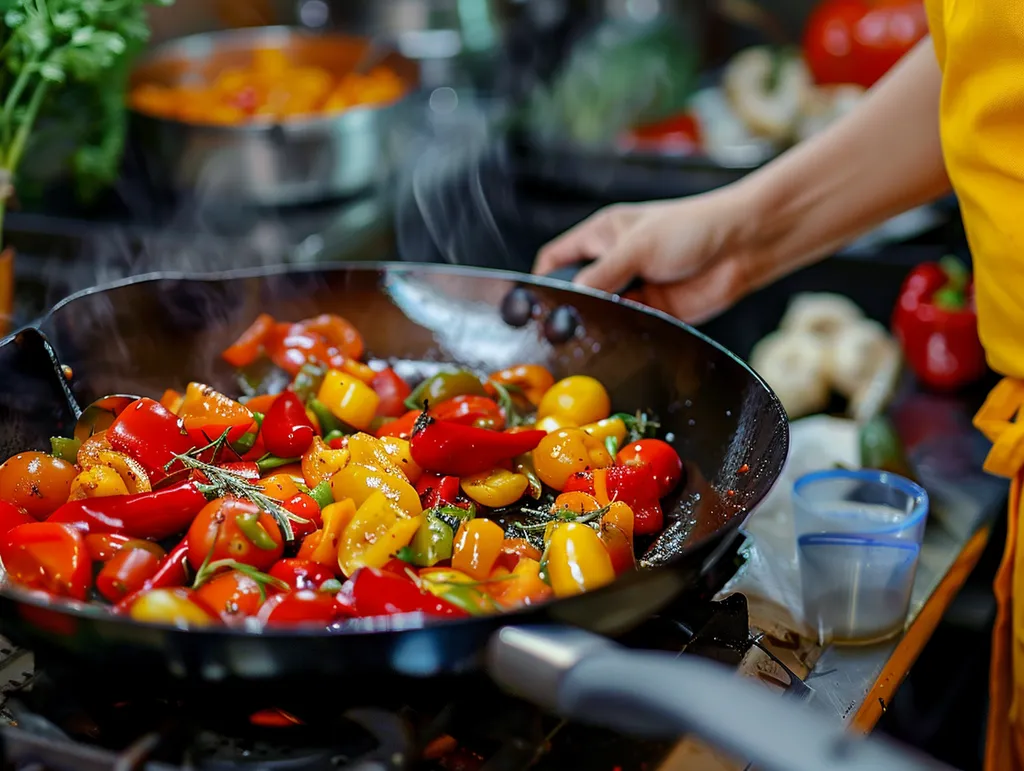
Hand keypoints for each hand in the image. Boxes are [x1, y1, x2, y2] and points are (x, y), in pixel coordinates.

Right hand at [532, 186, 765, 323]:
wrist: (742, 246)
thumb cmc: (692, 227)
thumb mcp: (638, 246)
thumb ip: (602, 274)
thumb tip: (573, 300)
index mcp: (602, 236)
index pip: (558, 259)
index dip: (542, 279)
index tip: (533, 303)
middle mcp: (614, 263)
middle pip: (578, 291)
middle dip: (571, 307)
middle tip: (562, 325)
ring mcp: (634, 289)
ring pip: (603, 313)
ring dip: (601, 322)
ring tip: (593, 331)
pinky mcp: (654, 312)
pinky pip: (629, 327)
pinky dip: (624, 333)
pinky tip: (622, 334)